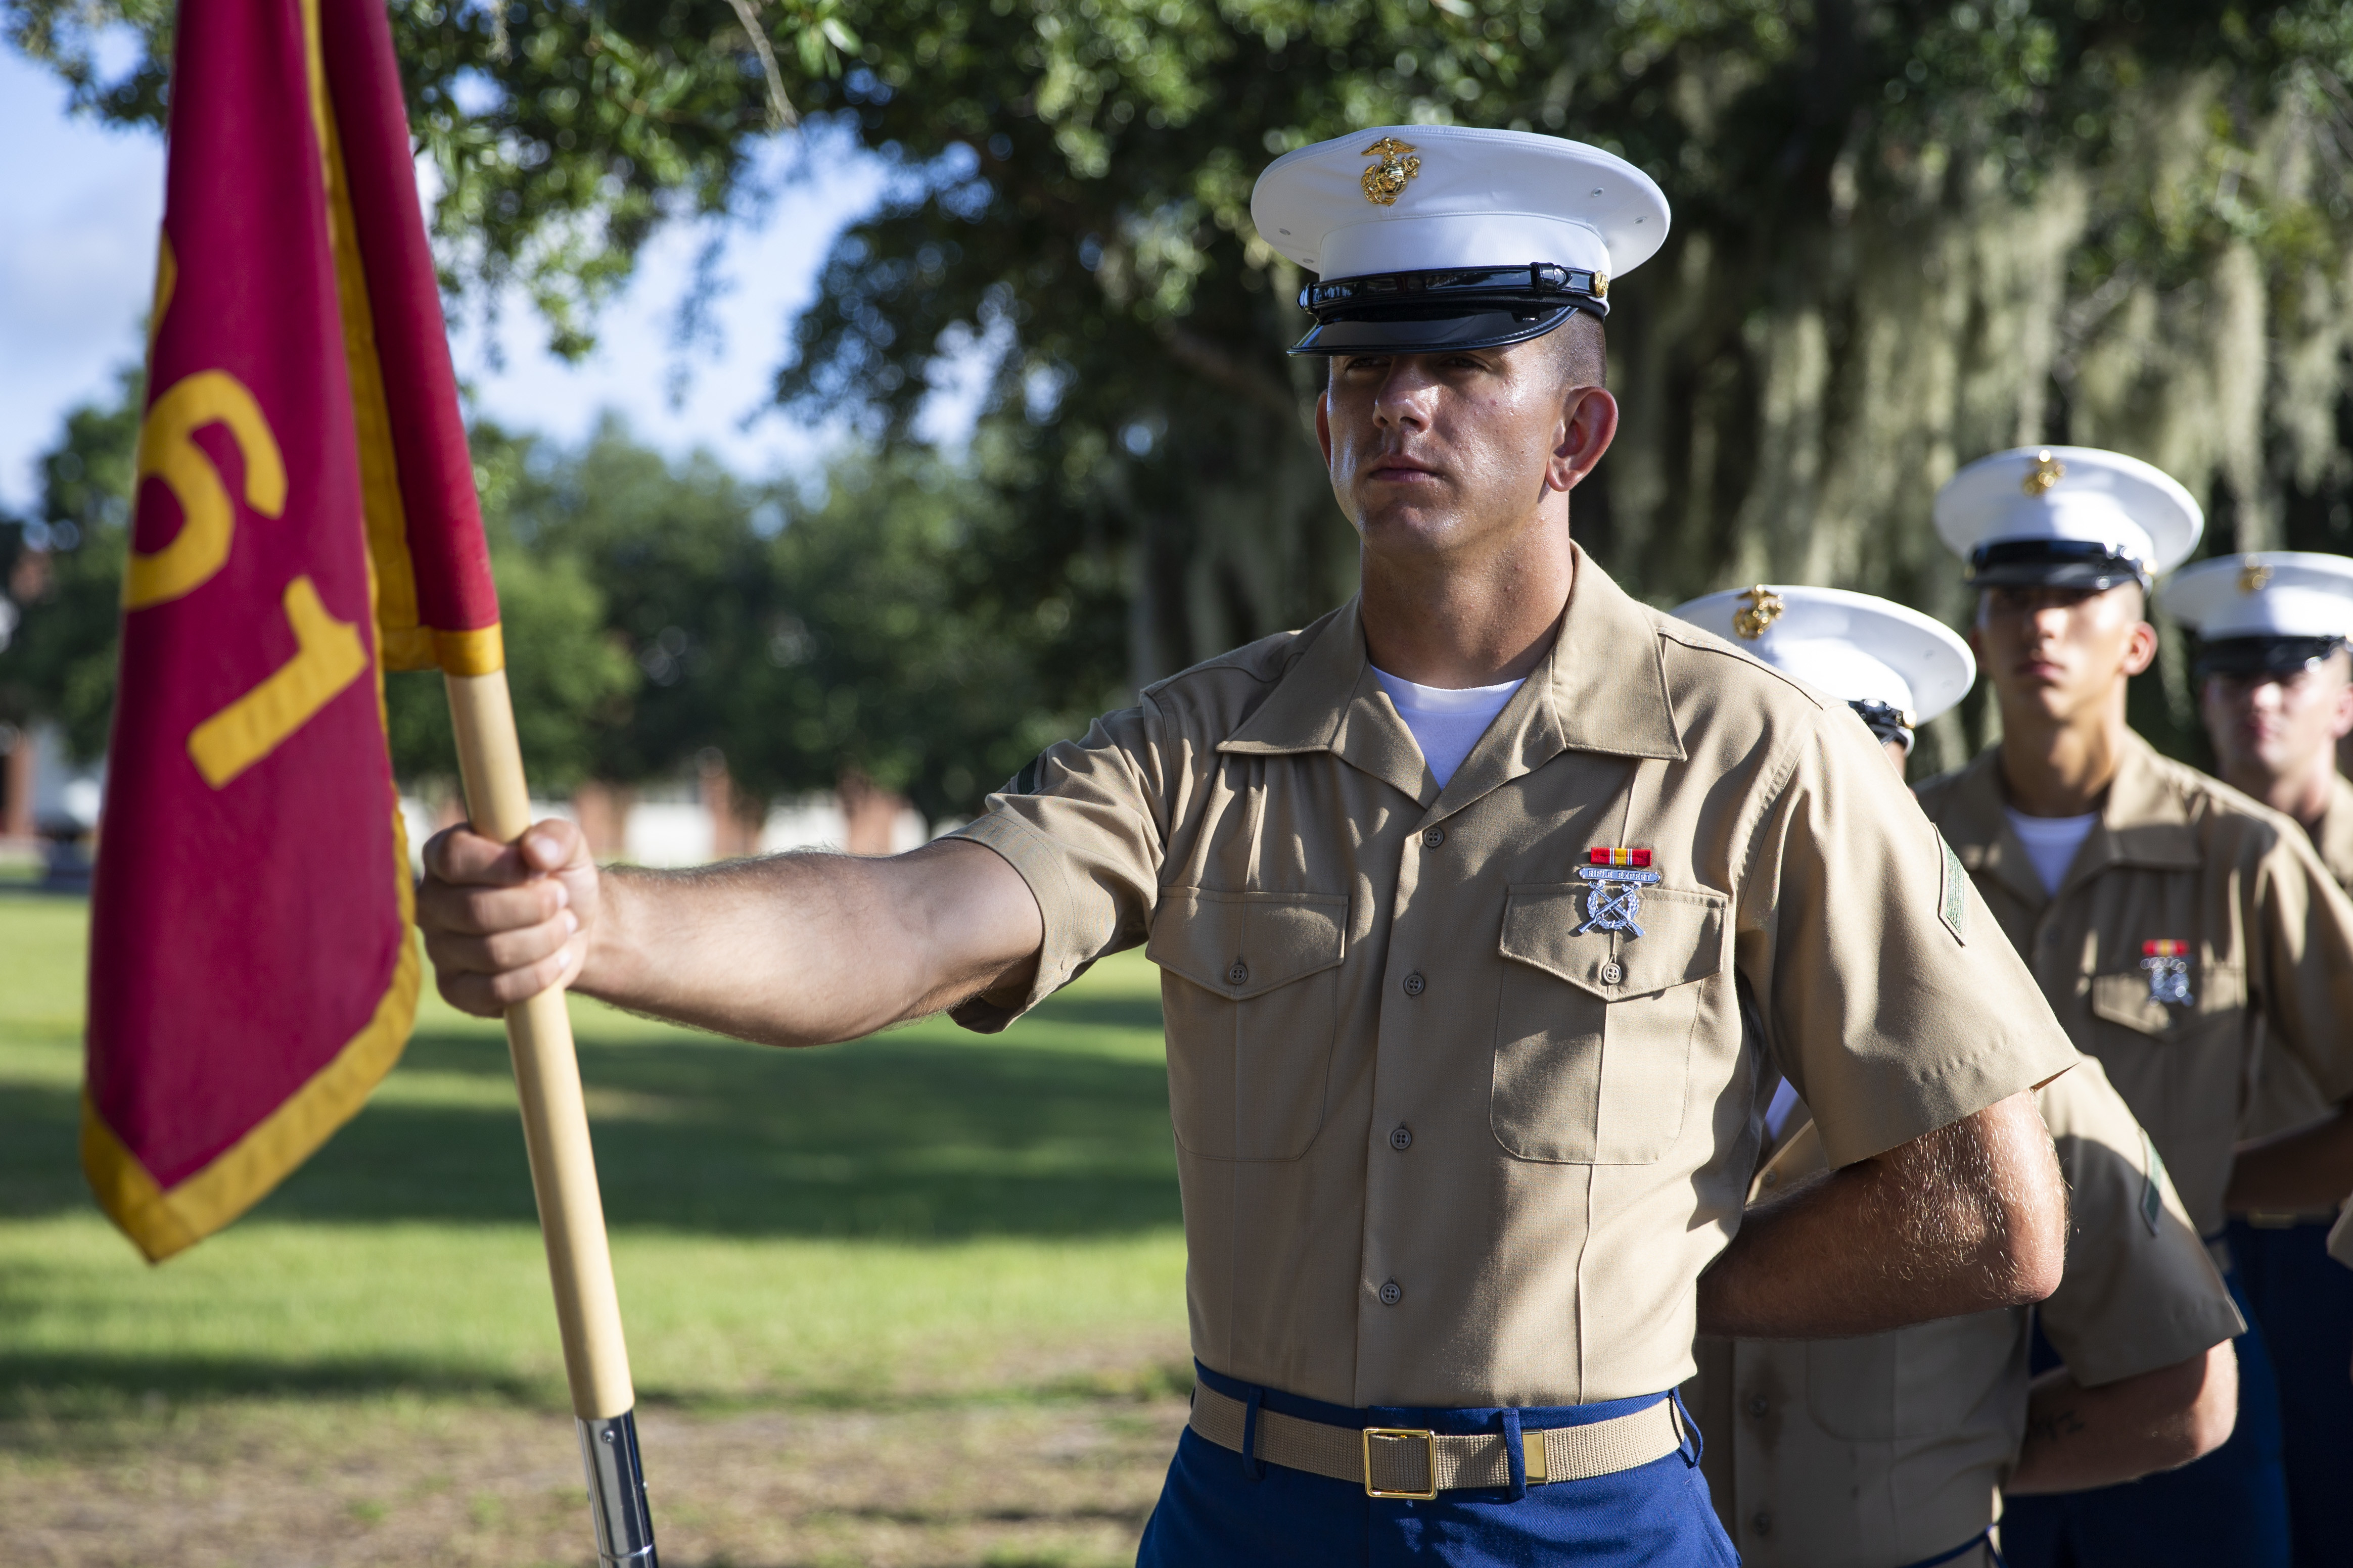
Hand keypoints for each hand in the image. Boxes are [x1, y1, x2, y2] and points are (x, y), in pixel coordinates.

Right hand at [417, 818, 599, 1015]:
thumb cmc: (558, 878)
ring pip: (491, 952)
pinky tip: (557, 958)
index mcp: (444, 855)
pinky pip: (494, 991)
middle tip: (561, 900)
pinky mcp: (455, 989)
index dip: (501, 865)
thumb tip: (536, 850)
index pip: (453, 857)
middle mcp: (431, 901)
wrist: (571, 929)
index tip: (540, 869)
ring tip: (564, 925)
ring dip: (543, 939)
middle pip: (474, 910)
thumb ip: (556, 837)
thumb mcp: (568, 847)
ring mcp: (438, 948)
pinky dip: (538, 975)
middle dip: (533, 907)